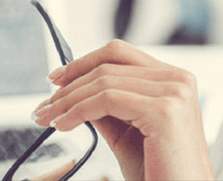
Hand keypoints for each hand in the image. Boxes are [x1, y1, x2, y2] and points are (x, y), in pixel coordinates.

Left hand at [32, 40, 214, 180]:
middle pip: (109, 65)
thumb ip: (107, 108)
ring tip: (47, 118)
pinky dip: (78, 111)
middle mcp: (178, 80)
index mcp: (174, 80)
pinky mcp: (163, 111)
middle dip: (69, 84)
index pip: (120, 54)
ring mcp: (174, 93)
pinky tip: (63, 125)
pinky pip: (107, 100)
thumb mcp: (127, 134)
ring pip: (104, 81)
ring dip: (67, 100)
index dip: (84, 62)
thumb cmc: (161, 174)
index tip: (57, 79)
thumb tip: (75, 92)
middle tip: (44, 105)